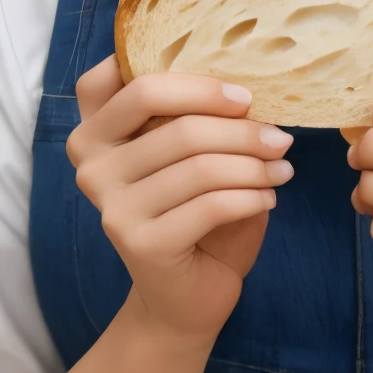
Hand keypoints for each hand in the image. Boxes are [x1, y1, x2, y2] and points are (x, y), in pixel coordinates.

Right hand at [66, 55, 294, 346]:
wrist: (182, 298)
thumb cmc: (193, 210)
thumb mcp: (192, 153)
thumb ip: (196, 114)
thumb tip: (249, 84)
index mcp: (96, 129)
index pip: (118, 75)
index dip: (183, 76)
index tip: (238, 92)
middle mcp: (91, 164)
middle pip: (170, 118)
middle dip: (236, 124)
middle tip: (277, 135)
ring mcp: (111, 205)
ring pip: (198, 162)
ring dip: (253, 162)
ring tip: (281, 166)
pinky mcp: (138, 242)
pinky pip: (211, 203)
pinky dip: (251, 195)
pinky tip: (269, 196)